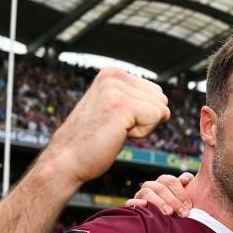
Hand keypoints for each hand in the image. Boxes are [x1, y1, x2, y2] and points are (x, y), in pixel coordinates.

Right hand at [41, 68, 169, 185]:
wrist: (67, 159)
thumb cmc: (93, 140)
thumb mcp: (115, 109)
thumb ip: (135, 99)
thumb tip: (165, 104)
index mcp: (113, 73)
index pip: (156, 92)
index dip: (142, 114)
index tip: (115, 121)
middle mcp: (115, 75)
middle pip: (161, 100)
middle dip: (145, 119)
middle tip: (115, 128)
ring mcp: (117, 89)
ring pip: (160, 109)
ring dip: (142, 127)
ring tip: (114, 130)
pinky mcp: (122, 105)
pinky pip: (156, 117)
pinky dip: (141, 133)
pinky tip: (118, 134)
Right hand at [126, 173, 194, 215]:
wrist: (164, 220)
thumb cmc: (177, 207)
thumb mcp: (183, 196)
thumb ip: (186, 185)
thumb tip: (186, 179)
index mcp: (163, 182)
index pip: (170, 181)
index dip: (181, 192)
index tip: (189, 205)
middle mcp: (151, 186)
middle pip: (160, 188)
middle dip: (173, 201)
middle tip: (183, 213)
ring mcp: (141, 195)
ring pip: (146, 193)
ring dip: (159, 202)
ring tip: (169, 213)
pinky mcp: (133, 205)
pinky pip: (131, 202)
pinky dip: (136, 203)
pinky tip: (145, 205)